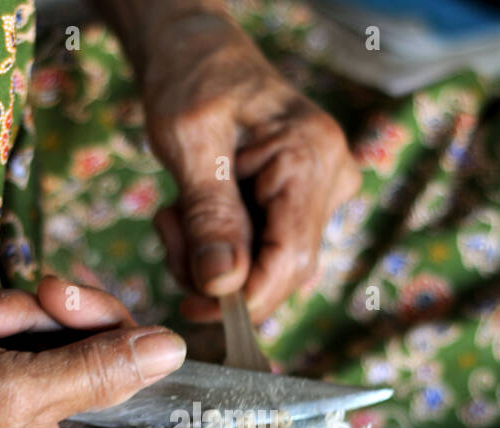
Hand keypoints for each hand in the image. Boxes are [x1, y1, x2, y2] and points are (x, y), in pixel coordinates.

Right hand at [0, 275, 184, 427]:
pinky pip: (23, 346)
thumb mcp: (14, 392)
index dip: (160, 389)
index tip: (152, 336)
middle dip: (68, 327)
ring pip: (67, 351)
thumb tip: (172, 351)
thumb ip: (99, 369)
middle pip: (114, 381)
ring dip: (18, 315)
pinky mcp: (2, 397)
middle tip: (40, 297)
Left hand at [138, 10, 359, 321]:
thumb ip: (208, 215)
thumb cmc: (191, 78)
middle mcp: (331, 178)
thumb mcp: (188, 142)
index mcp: (311, 157)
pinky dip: (219, 248)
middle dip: (219, 274)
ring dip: (211, 260)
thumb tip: (223, 285)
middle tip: (168, 229)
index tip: (193, 306)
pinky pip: (262, 252)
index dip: (245, 298)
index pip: (291, 259)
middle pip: (282, 269)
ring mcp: (320, 193)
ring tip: (173, 212)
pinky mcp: (300, 204)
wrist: (196, 49)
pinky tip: (191, 213)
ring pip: (268, 267)